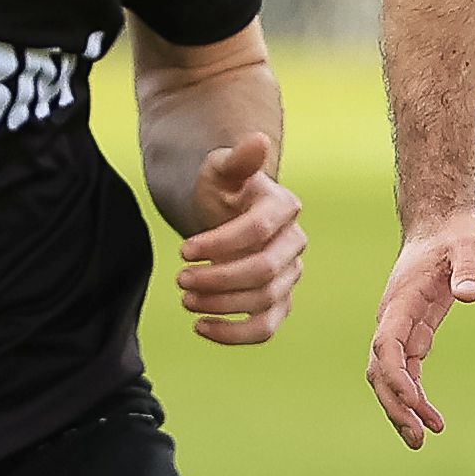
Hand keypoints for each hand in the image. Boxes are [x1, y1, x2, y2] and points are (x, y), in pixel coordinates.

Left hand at [172, 133, 304, 346]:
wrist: (225, 213)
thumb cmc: (222, 188)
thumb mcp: (221, 169)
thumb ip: (237, 159)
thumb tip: (258, 140)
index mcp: (284, 207)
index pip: (258, 230)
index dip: (221, 243)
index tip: (183, 250)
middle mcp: (294, 242)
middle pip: (263, 271)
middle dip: (218, 279)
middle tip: (180, 280)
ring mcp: (290, 275)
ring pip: (264, 301)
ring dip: (221, 306)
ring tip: (185, 299)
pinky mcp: (279, 302)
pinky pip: (265, 328)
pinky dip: (234, 335)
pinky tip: (200, 327)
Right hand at [366, 210, 474, 447]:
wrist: (441, 224)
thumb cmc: (456, 235)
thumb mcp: (469, 246)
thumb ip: (468, 269)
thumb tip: (469, 294)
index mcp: (401, 301)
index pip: (388, 345)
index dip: (396, 376)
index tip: (414, 401)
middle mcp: (392, 318)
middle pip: (380, 369)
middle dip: (394, 404)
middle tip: (417, 437)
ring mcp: (399, 328)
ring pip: (387, 376)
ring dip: (399, 408)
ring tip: (420, 441)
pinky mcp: (412, 333)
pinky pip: (405, 372)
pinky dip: (413, 396)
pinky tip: (430, 419)